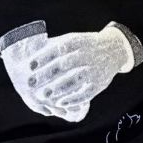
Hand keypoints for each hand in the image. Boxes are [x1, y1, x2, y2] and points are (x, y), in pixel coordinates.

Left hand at [0, 22, 138, 121]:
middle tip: (31, 83)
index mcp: (78, 42)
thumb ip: (54, 46)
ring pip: (75, 79)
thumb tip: (28, 54)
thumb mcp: (73, 40)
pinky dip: (72, 98)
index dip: (44, 57)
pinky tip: (60, 102)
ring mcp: (94, 69)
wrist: (114, 49)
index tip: (30, 65)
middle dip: (47, 74)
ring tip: (43, 95)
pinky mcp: (99, 83)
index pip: (59, 48)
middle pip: (65, 64)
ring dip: (58, 88)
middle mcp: (87, 54)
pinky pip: (86, 92)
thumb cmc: (85, 46)